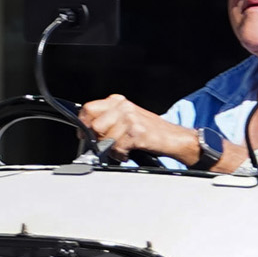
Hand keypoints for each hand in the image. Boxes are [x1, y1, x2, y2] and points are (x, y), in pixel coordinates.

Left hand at [78, 95, 200, 163]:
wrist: (173, 138)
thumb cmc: (150, 130)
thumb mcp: (127, 118)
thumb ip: (108, 120)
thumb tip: (86, 130)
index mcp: (118, 101)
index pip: (88, 109)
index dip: (84, 125)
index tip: (84, 135)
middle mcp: (123, 107)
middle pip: (94, 125)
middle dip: (98, 140)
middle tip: (107, 146)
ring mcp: (130, 118)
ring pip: (105, 138)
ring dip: (111, 150)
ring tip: (122, 150)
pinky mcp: (136, 132)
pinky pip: (117, 148)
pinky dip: (121, 155)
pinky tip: (128, 152)